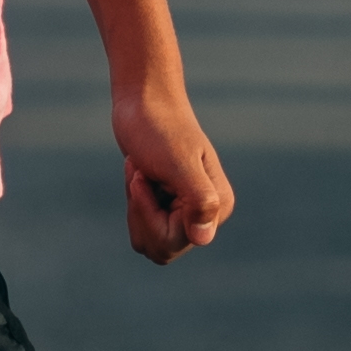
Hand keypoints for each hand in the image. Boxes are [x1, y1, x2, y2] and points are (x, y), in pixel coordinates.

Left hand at [113, 77, 232, 263]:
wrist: (144, 101)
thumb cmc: (159, 127)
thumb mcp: (177, 163)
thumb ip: (198, 200)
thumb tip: (203, 239)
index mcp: (217, 206)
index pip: (173, 242)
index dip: (149, 215)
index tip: (144, 178)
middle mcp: (207, 215)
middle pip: (160, 249)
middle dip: (140, 213)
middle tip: (141, 175)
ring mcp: (188, 213)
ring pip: (149, 242)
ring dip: (135, 206)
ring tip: (141, 173)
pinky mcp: (170, 207)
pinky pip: (143, 228)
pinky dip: (133, 202)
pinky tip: (140, 175)